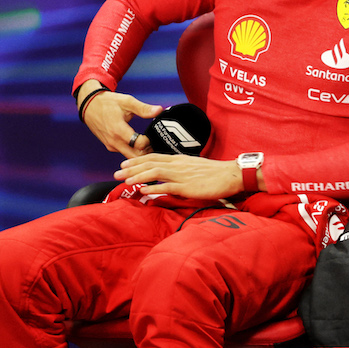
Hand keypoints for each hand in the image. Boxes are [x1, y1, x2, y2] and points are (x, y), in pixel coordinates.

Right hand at [79, 81, 161, 157]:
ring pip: (130, 156)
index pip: (138, 145)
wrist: (89, 105)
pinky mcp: (109, 145)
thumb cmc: (108, 102)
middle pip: (135, 156)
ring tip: (150, 143)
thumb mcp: (127, 102)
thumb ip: (144, 108)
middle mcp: (113, 141)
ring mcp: (110, 145)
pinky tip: (141, 144)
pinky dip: (133, 151)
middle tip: (155, 143)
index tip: (153, 134)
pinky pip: (124, 153)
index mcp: (118, 130)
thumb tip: (159, 110)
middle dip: (147, 152)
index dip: (149, 141)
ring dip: (141, 153)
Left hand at [115, 154, 240, 199]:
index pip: (154, 157)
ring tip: (125, 181)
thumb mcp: (195, 167)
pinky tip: (144, 190)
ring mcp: (182, 175)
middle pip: (150, 163)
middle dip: (131, 168)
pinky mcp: (188, 186)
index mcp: (180, 159)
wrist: (232, 174)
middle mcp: (178, 165)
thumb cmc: (216, 173)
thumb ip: (181, 171)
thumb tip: (170, 177)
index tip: (124, 164)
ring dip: (138, 176)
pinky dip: (154, 188)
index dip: (137, 160)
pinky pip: (167, 186)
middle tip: (116, 173)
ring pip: (155, 172)